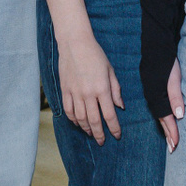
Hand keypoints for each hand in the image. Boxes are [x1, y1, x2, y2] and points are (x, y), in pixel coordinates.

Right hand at [56, 28, 123, 143]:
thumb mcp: (110, 70)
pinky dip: (73, 120)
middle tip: (102, 142)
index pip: (109, 115)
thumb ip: (116, 89)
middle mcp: (88, 94)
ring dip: (86, 129)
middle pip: (94, 121)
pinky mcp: (65, 90)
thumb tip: (120, 106)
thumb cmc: (95, 55)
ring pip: (80, 118)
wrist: (75, 44)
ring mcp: (75, 93)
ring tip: (90, 134)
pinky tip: (77, 123)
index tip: (117, 135)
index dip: (114, 128)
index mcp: (102, 89)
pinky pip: (68, 110)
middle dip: (99, 134)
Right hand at [158, 59, 183, 151]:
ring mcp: (150, 91)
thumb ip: (176, 96)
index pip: (166, 117)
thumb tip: (179, 116)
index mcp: (156, 94)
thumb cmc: (167, 60)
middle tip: (173, 148)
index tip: (176, 144)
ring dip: (165, 126)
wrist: (155, 44)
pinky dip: (162, 116)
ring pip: (158, 113)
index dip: (172, 131)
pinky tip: (165, 119)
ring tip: (170, 139)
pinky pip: (156, 106)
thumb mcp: (174, 77)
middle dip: (167, 133)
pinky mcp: (151, 87)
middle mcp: (151, 95)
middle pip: (160, 118)